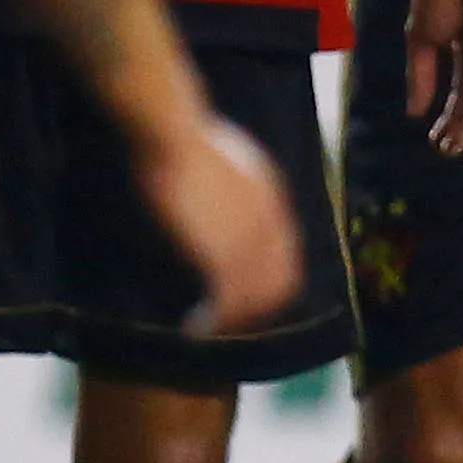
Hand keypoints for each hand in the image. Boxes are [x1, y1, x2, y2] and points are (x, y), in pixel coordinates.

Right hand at [136, 115, 300, 334]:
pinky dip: (214, 319)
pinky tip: (194, 327)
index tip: (239, 294)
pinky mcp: (225, 253)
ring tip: (206, 328)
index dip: (265, 279)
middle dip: (255, 306)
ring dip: (233, 318)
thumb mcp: (226, 155)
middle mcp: (271, 223)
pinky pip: (230, 300)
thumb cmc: (187, 138)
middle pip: (280, 281)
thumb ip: (232, 179)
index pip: (285, 254)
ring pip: (257, 296)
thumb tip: (215, 189)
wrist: (176, 134)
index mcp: (271, 198)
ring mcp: (250, 240)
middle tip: (223, 320)